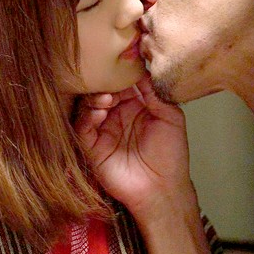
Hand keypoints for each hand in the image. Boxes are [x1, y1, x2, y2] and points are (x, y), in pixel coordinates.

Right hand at [75, 72, 195, 218]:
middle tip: (110, 83)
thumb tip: (142, 69)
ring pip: (88, 107)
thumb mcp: (170, 117)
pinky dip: (87, 118)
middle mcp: (116, 115)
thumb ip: (155, 93)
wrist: (163, 188)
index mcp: (134, 106)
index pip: (121, 84)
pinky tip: (100, 114)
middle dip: (104, 85)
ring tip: (107, 100)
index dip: (119, 74)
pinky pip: (82, 128)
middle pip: (101, 91)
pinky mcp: (92, 147)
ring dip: (94, 99)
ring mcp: (103, 131)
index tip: (120, 65)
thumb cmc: (171, 155)